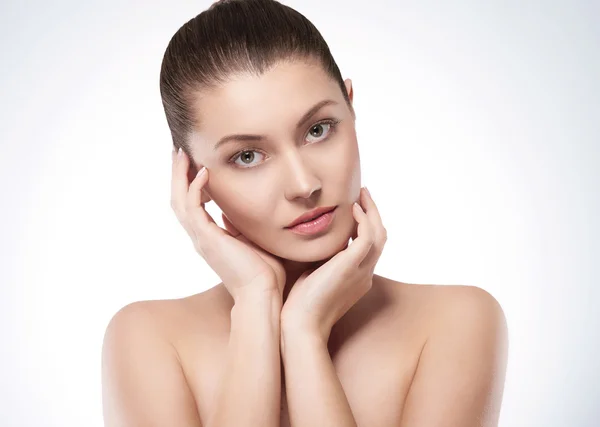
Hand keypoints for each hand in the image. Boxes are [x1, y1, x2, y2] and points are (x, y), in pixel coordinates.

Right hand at [170, 147, 285, 300]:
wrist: (263, 294)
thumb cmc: (265, 272)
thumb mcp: (254, 240)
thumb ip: (245, 225)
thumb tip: (245, 210)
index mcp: (210, 237)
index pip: (192, 204)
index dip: (190, 183)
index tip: (194, 162)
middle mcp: (201, 237)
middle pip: (179, 199)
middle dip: (178, 174)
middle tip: (179, 151)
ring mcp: (201, 238)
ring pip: (179, 200)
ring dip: (179, 176)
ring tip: (181, 153)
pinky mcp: (207, 239)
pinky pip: (193, 208)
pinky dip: (195, 188)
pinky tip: (203, 172)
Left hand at [280, 187, 386, 341]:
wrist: (301, 324)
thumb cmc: (301, 304)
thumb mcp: (314, 275)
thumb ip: (320, 260)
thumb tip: (311, 242)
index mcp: (357, 277)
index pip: (370, 246)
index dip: (366, 224)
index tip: (356, 206)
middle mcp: (364, 274)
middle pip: (380, 237)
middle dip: (374, 213)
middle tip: (364, 194)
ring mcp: (361, 271)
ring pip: (379, 234)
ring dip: (372, 212)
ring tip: (361, 194)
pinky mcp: (352, 266)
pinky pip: (368, 237)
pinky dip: (364, 220)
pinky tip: (353, 208)